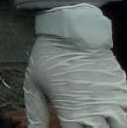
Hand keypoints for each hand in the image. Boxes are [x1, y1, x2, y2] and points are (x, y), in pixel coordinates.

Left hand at [25, 4, 126, 125]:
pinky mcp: (123, 87)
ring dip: (114, 125)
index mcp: (71, 112)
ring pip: (122, 125)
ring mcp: (112, 99)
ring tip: (104, 122)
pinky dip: (126, 115)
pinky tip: (117, 114)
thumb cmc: (49, 57)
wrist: (71, 32)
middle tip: (87, 124)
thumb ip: (36, 112)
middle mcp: (95, 110)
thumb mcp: (33, 84)